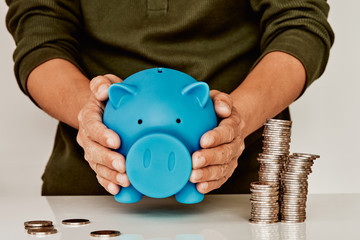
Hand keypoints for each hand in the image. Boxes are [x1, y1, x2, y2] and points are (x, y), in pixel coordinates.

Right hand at [76, 74, 129, 194]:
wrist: (98, 109)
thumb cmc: (105, 97)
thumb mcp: (104, 83)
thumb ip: (102, 84)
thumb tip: (105, 90)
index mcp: (88, 116)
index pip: (92, 126)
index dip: (102, 134)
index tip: (116, 141)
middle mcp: (87, 136)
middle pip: (93, 150)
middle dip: (108, 159)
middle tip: (123, 165)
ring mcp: (91, 150)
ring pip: (97, 165)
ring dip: (110, 175)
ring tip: (125, 180)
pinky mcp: (97, 161)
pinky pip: (100, 174)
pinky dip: (107, 182)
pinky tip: (118, 189)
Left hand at [189, 90, 245, 193]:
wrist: (229, 122)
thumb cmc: (218, 110)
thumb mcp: (218, 98)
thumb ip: (221, 100)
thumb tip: (223, 108)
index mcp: (233, 124)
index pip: (227, 131)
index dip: (216, 137)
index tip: (203, 140)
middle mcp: (235, 143)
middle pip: (225, 153)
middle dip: (210, 158)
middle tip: (195, 161)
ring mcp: (232, 158)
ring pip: (223, 168)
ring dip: (208, 174)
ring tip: (194, 176)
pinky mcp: (226, 169)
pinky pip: (221, 179)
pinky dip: (211, 185)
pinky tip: (200, 187)